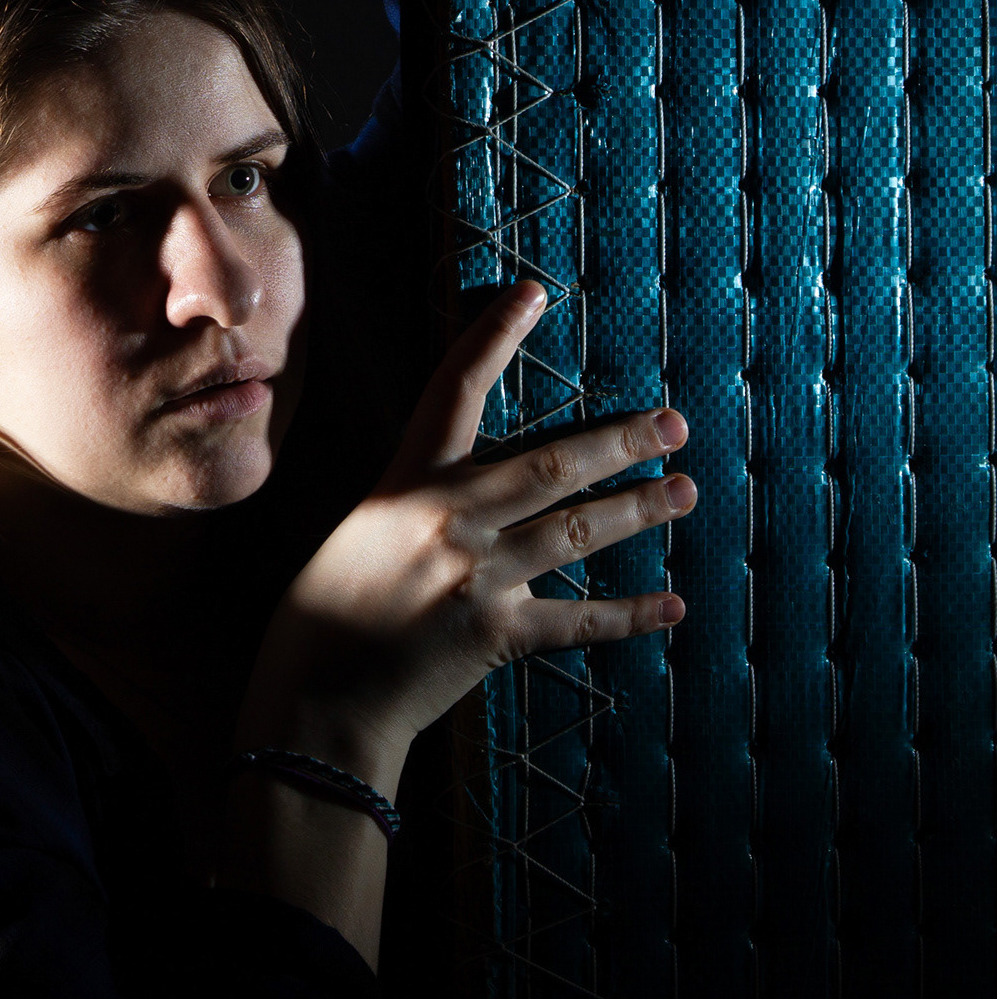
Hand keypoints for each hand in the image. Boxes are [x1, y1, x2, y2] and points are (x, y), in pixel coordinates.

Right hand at [241, 284, 693, 780]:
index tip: (534, 294)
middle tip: (674, 425)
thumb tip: (469, 497)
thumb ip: (412, 508)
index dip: (495, 336)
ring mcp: (478, 577)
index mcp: (405, 484)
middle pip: (553, 463)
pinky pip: (578, 620)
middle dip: (620, 441)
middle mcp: (449, 520)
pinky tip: (672, 606)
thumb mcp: (357, 536)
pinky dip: (628, 614)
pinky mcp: (496, 634)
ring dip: (639, 509)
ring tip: (683, 491)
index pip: (456, 390)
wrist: (314, 705)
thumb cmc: (318, 621)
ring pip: (578, 530)